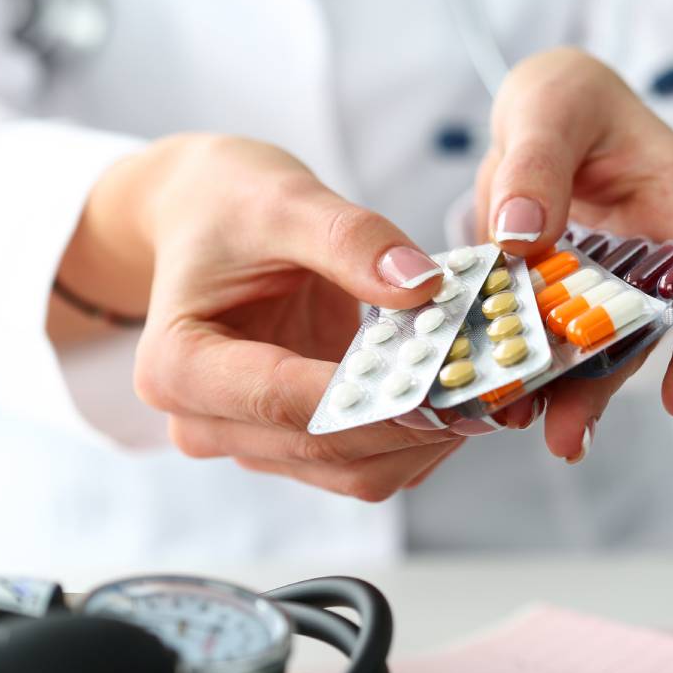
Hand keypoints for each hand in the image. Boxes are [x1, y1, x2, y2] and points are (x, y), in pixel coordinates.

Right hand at [55, 134, 465, 498]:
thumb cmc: (228, 205)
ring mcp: (252, 437)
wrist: (207, 220)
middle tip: (493, 386)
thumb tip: (422, 285)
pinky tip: (452, 394)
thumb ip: (350, 241)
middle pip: (325, 450)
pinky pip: (364, 459)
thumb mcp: (283, 201)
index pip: (282, 398)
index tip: (450, 379)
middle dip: (413, 424)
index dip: (371, 399)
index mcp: (179, 366)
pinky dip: (414, 438)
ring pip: (352, 470)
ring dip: (423, 439)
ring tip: (484, 390)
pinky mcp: (293, 436)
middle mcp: (206, 420)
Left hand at [476, 48, 672, 460]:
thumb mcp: (551, 106)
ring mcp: (597, 277)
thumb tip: (523, 235)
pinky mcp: (554, 289)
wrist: (534, 114)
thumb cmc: (563, 95)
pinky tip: (497, 389)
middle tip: (566, 437)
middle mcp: (644, 253)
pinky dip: (523, 360)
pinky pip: (543, 331)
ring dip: (560, 389)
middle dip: (604, 388)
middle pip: (638, 333)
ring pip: (588, 344)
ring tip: (521, 423)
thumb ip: (538, 162)